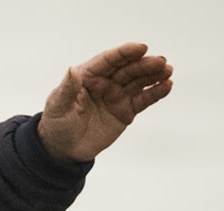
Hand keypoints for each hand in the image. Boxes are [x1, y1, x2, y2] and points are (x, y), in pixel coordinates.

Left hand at [37, 42, 172, 162]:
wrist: (63, 150)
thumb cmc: (56, 124)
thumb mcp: (58, 106)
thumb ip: (67, 89)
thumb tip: (72, 70)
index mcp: (88, 76)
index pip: (108, 61)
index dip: (124, 53)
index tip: (141, 48)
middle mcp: (105, 82)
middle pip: (128, 69)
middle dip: (145, 64)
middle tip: (160, 61)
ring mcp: (117, 95)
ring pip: (139, 81)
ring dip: (154, 75)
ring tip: (167, 71)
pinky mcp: (126, 110)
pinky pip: (144, 99)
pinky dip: (156, 92)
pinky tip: (167, 86)